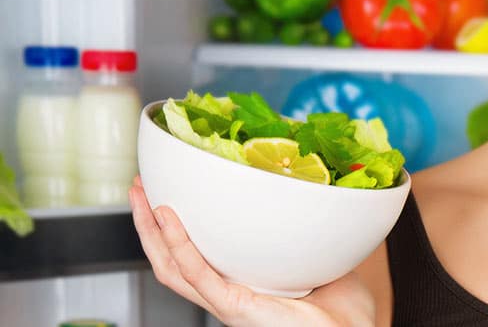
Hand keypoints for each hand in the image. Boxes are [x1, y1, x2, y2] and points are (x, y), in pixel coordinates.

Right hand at [129, 176, 375, 326]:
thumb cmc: (342, 307)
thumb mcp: (315, 254)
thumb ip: (305, 226)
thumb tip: (313, 186)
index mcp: (240, 284)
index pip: (193, 255)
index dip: (172, 227)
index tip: (164, 190)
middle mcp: (226, 294)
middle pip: (170, 258)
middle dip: (148, 223)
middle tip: (138, 187)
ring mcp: (227, 302)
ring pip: (173, 266)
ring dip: (151, 230)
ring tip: (140, 196)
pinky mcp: (233, 307)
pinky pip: (197, 274)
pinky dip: (179, 245)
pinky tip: (167, 218)